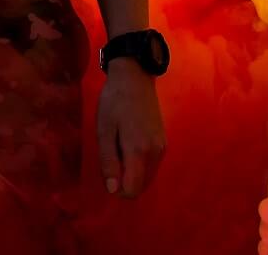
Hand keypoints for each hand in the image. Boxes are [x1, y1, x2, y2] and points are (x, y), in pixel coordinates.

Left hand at [96, 59, 165, 197]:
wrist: (134, 77)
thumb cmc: (114, 102)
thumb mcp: (104, 130)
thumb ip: (108, 161)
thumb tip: (113, 190)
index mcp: (140, 152)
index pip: (133, 190)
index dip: (117, 188)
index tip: (106, 170)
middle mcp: (156, 154)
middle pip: (141, 186)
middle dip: (124, 179)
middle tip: (110, 154)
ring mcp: (162, 148)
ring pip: (146, 176)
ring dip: (131, 170)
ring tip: (118, 146)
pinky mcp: (163, 142)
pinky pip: (150, 165)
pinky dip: (138, 163)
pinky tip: (127, 142)